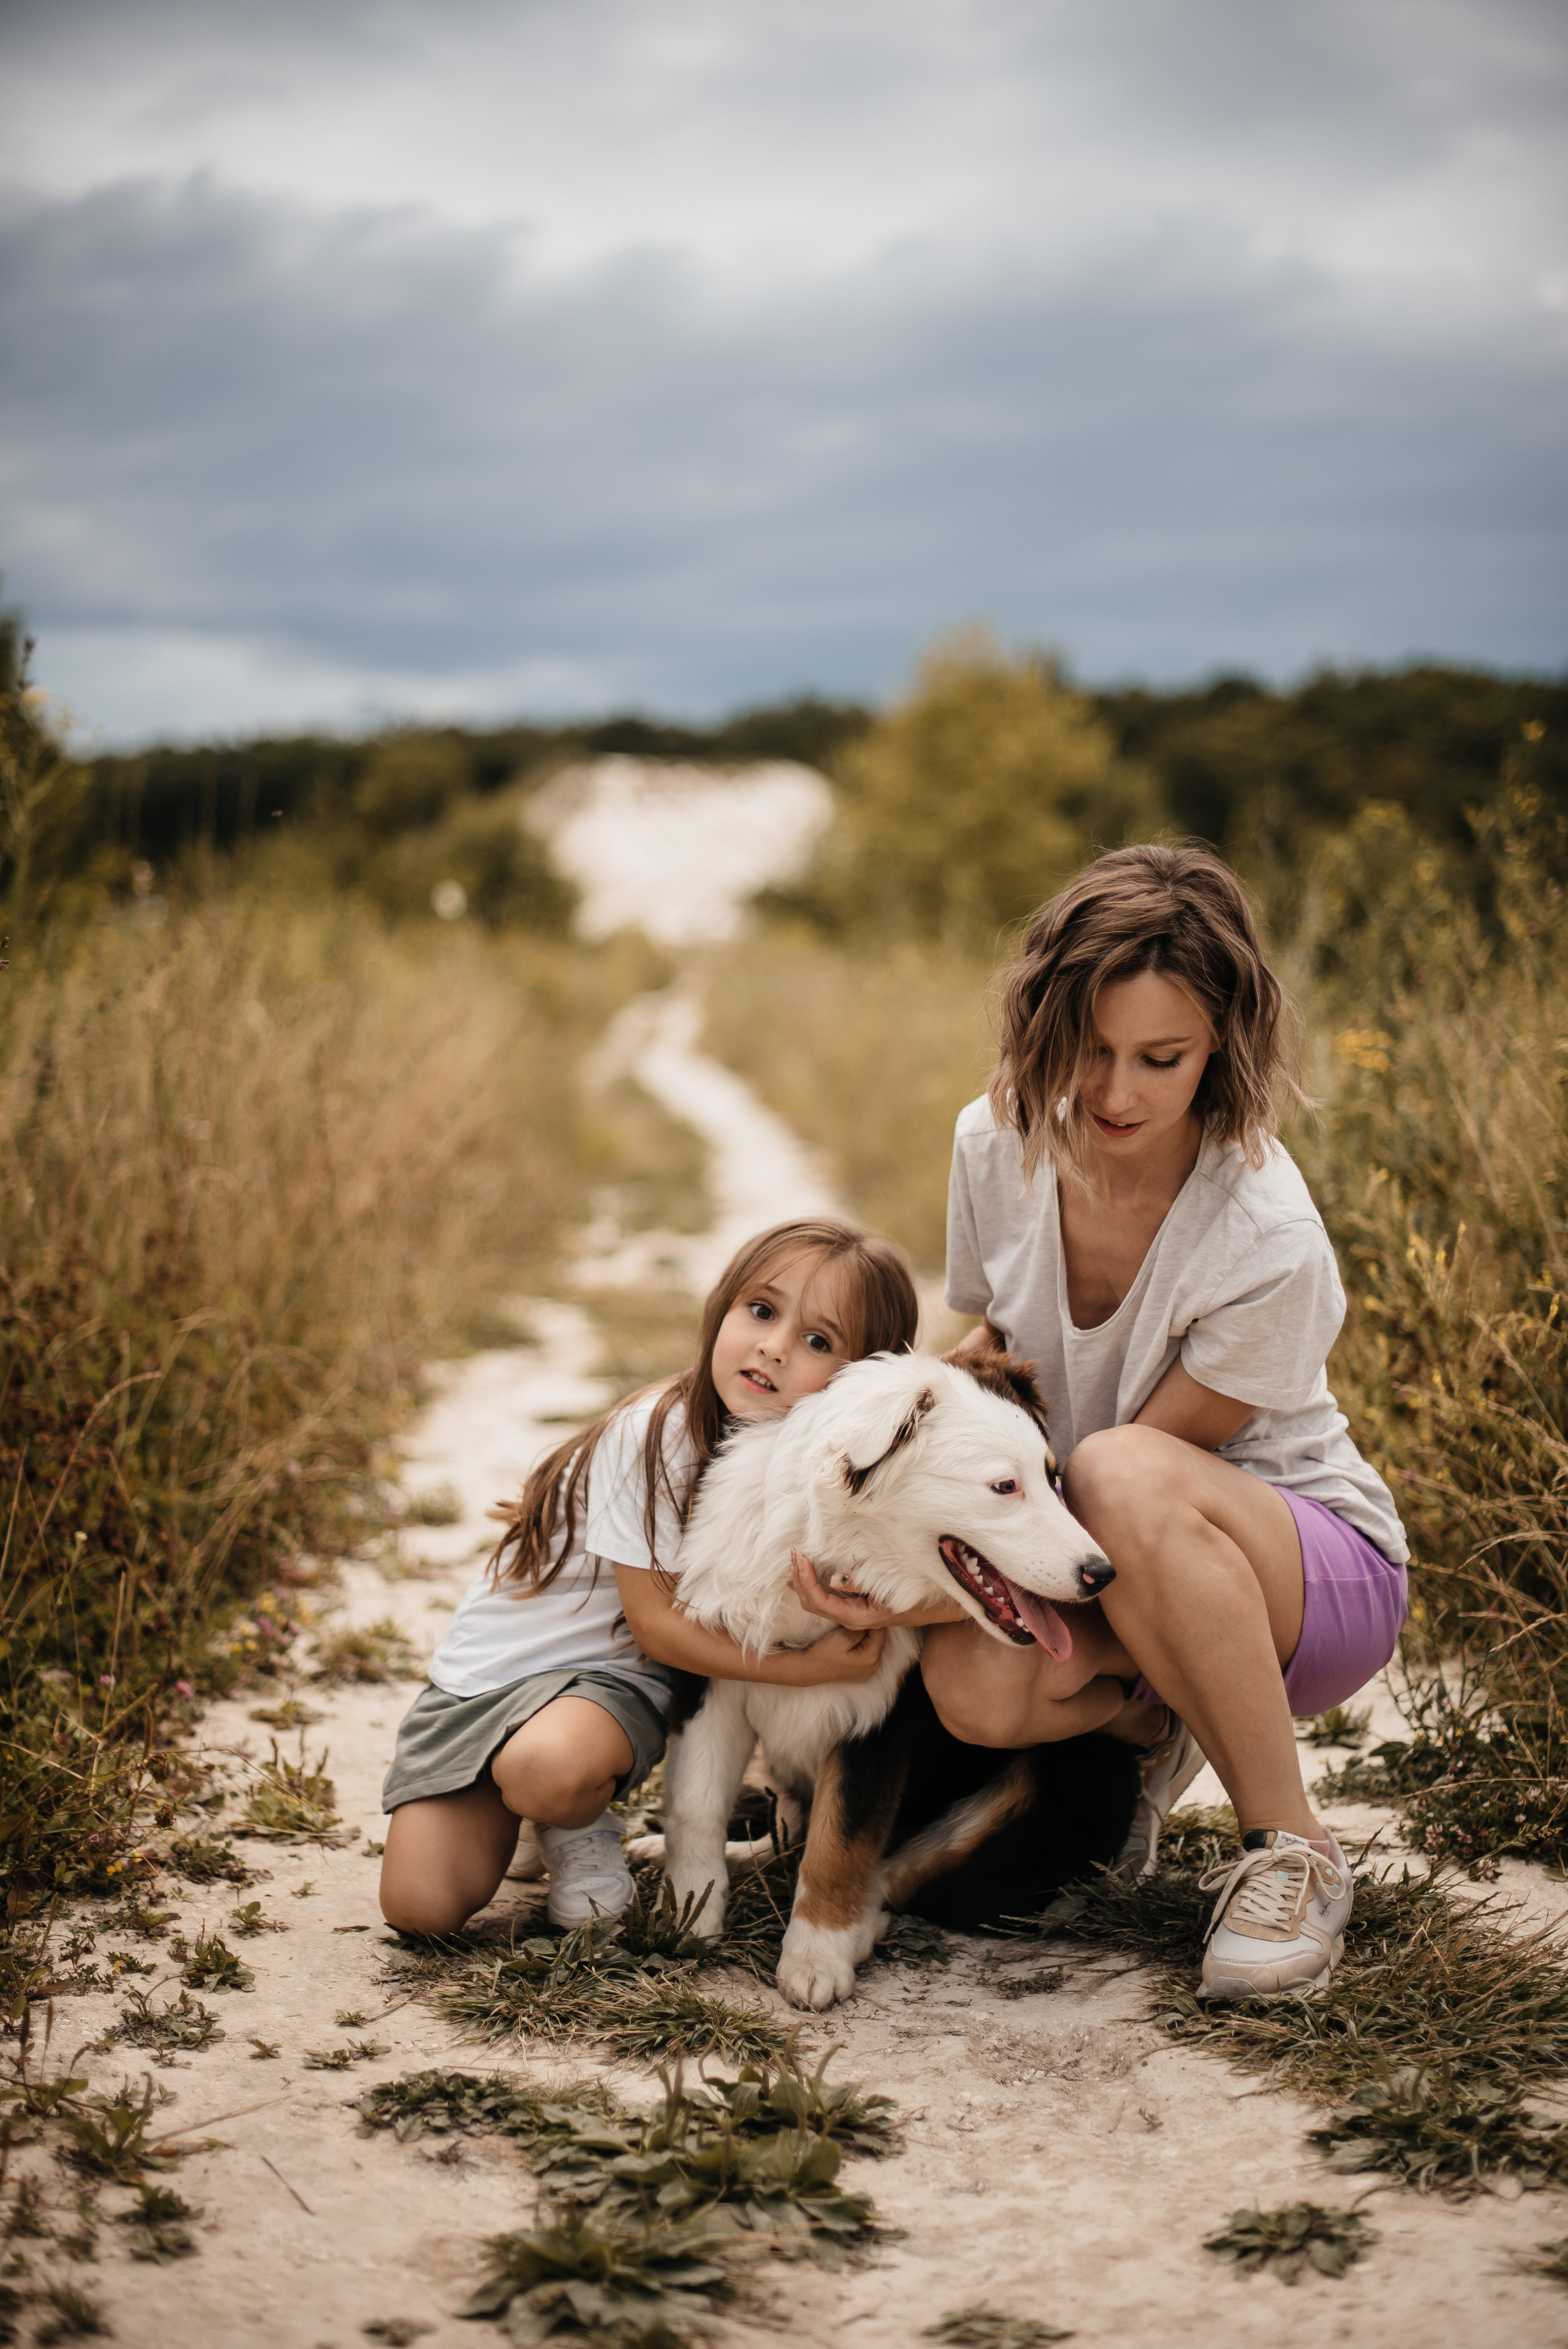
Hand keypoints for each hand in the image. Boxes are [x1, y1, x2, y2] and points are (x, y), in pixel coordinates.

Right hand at [770, 1623, 887, 1684]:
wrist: (810, 1668)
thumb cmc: (824, 1652)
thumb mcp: (843, 1636)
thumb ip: (861, 1627)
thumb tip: (871, 1620)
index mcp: (871, 1658)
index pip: (880, 1631)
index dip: (873, 1618)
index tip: (868, 1606)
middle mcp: (873, 1667)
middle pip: (877, 1639)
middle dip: (870, 1627)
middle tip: (860, 1613)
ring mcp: (868, 1671)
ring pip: (872, 1645)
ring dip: (866, 1635)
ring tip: (855, 1626)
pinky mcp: (861, 1672)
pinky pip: (866, 1654)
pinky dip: (862, 1645)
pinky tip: (853, 1639)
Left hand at [788, 1549, 966, 1631]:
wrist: (943, 1608)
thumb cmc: (922, 1596)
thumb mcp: (894, 1588)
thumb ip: (862, 1584)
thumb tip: (833, 1579)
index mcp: (859, 1617)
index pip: (821, 1601)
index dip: (806, 1579)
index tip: (799, 1556)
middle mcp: (854, 1619)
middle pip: (815, 1604)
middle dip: (800, 1579)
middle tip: (792, 1553)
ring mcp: (855, 1615)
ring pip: (819, 1603)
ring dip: (804, 1581)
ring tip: (794, 1561)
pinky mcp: (859, 1608)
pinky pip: (829, 1600)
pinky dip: (814, 1585)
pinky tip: (806, 1575)